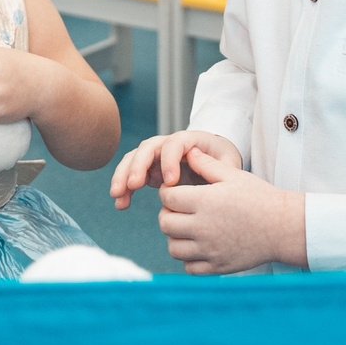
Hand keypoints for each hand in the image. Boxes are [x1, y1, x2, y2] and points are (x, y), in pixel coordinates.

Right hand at [109, 129, 240, 208]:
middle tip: (133, 185)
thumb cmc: (224, 163)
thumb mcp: (228, 164)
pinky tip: (121, 204)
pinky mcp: (149, 169)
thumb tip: (204, 167)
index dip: (170, 160)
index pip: (175, 143)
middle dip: (138, 165)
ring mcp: (157, 156)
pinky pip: (132, 174)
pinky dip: (124, 187)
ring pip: (134, 159)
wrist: (216, 162)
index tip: (171, 182)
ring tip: (117, 196)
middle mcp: (169, 144)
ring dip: (123, 176)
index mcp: (190, 140)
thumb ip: (219, 167)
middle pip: (148, 147)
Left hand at [154, 148, 305, 273]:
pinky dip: (189, 258)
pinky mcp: (217, 266)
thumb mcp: (234, 175)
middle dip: (168, 213)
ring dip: (175, 237)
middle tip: (179, 209)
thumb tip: (190, 152)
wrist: (283, 227)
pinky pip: (189, 267)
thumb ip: (208, 165)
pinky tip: (198, 246)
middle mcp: (204, 227)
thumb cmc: (260, 198)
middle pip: (165, 223)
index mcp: (205, 201)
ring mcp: (210, 250)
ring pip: (173, 247)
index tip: (175, 191)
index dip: (167, 192)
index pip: (168, 198)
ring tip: (187, 228)